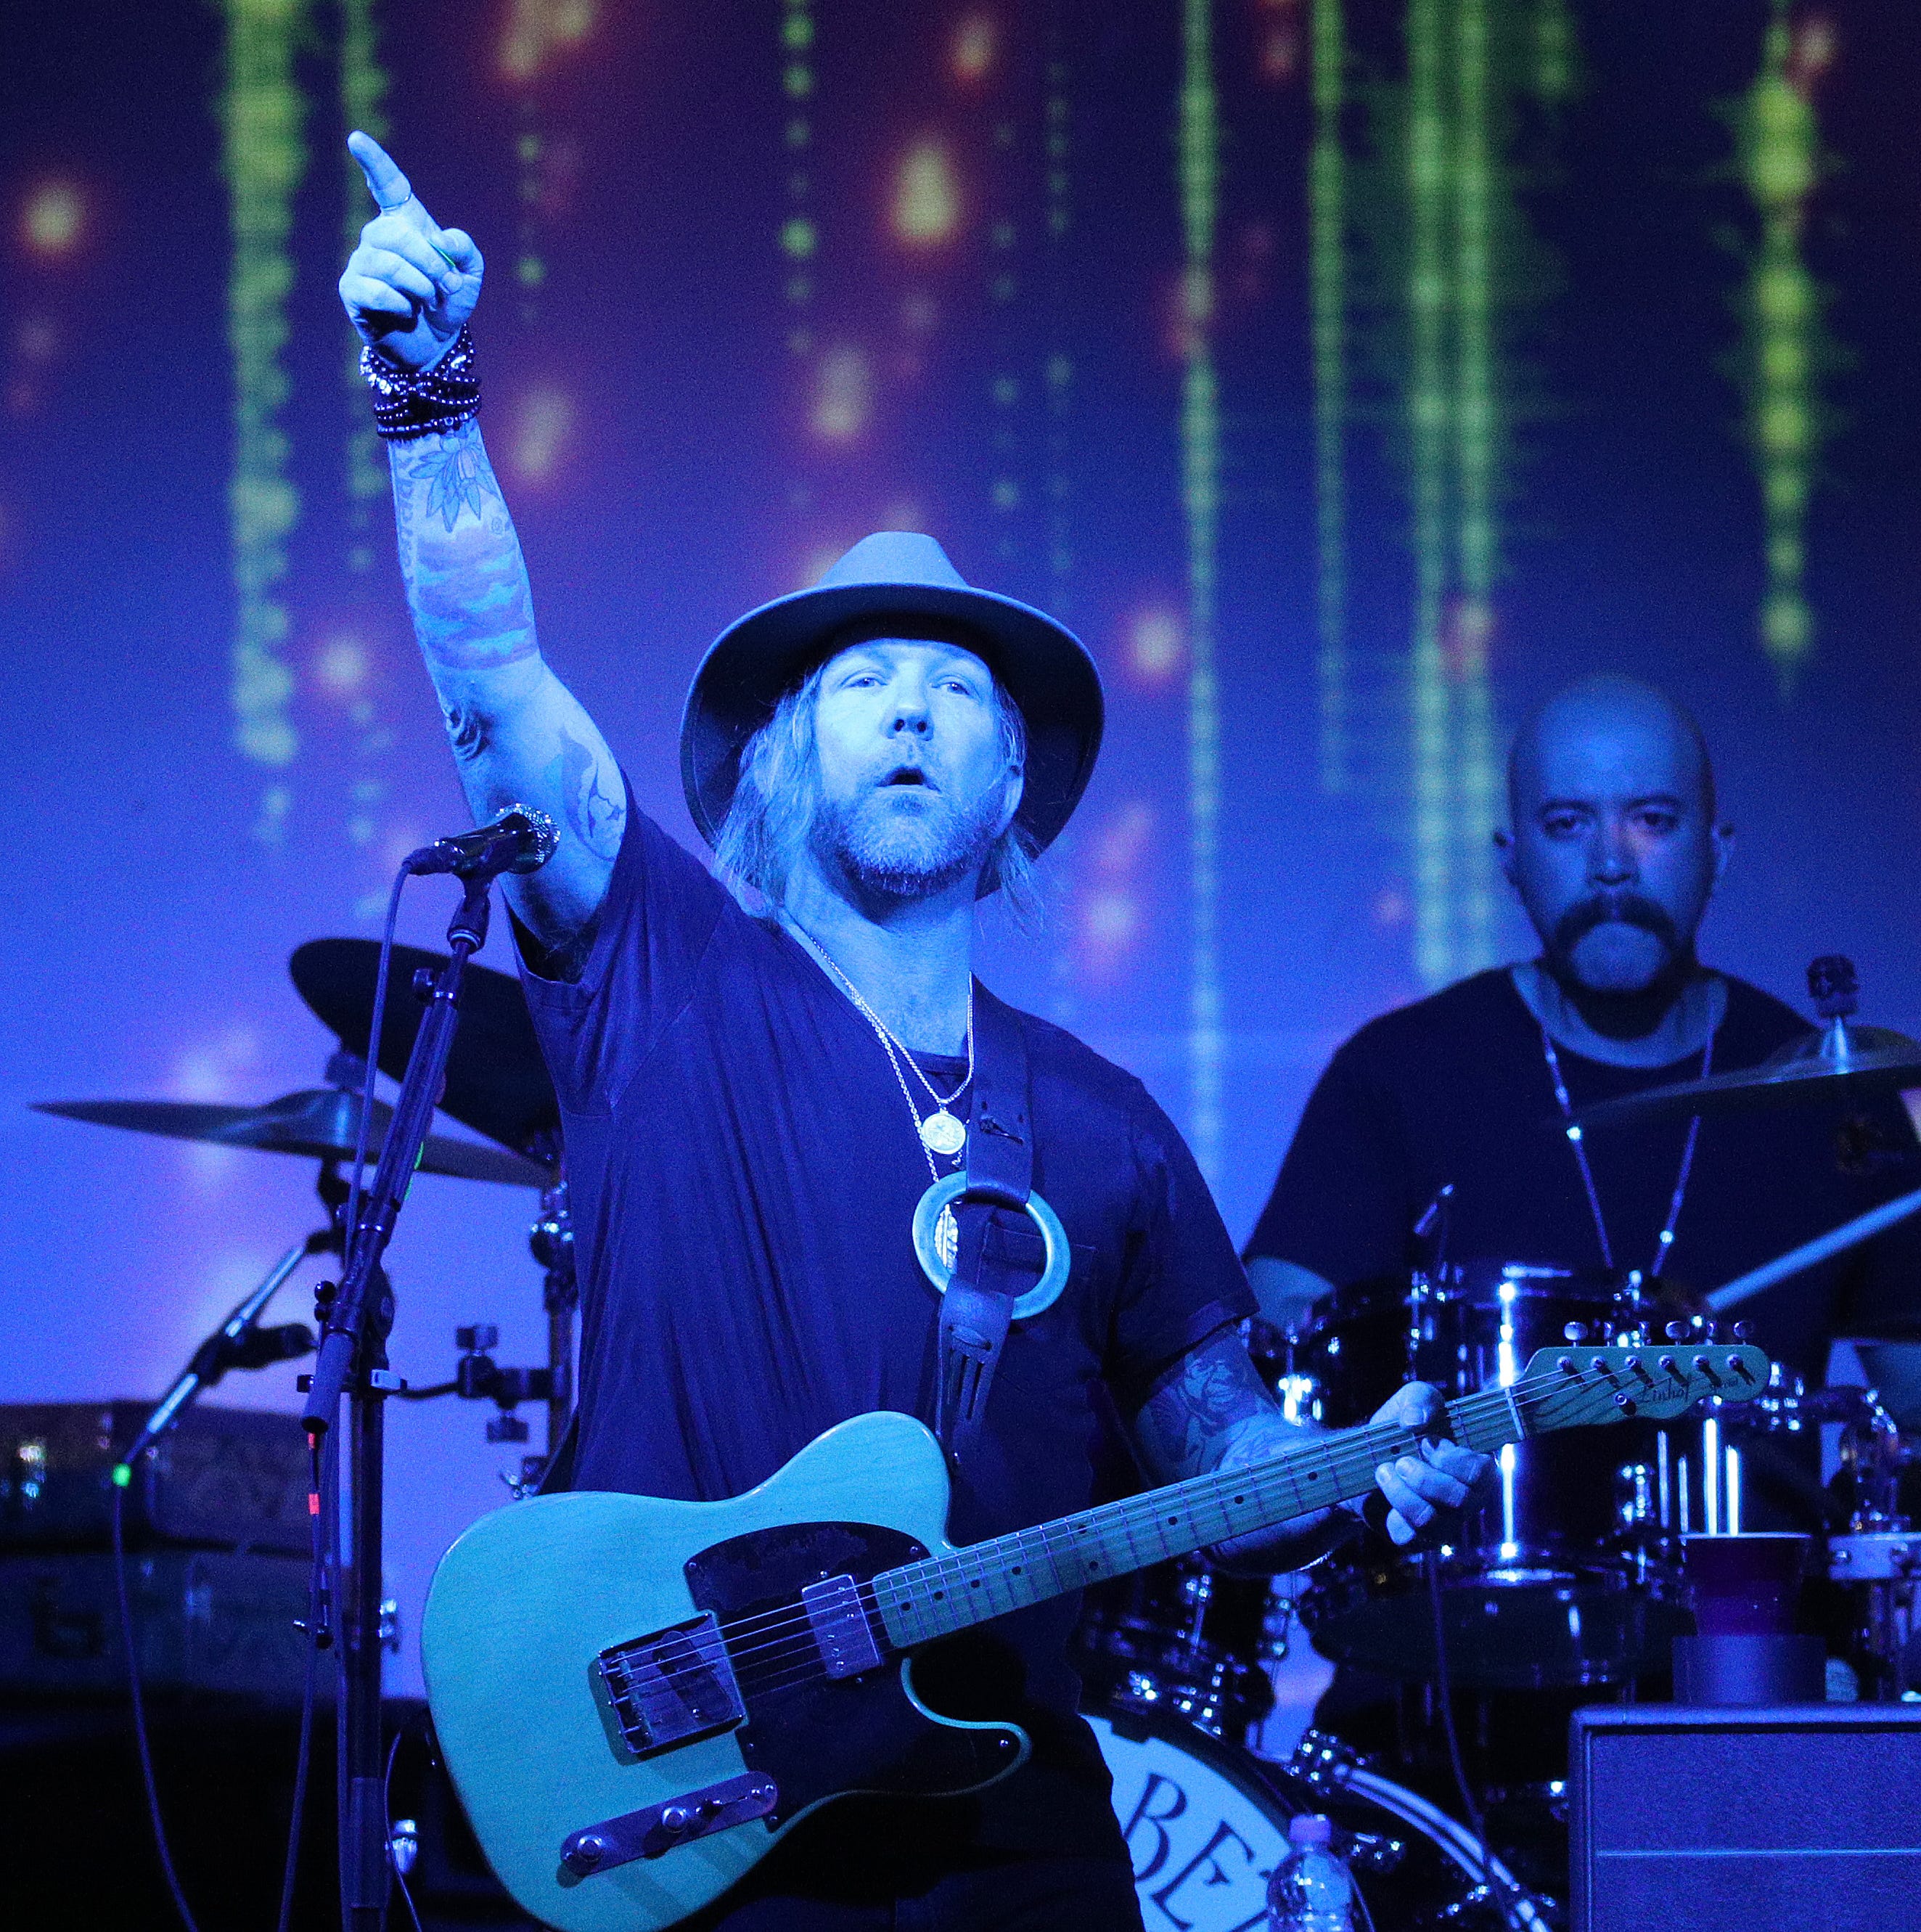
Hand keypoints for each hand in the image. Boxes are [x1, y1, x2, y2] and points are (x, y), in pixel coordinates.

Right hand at [338, 132, 483, 371]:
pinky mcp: (352, 290)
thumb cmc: (448, 301)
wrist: (434, 342)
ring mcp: (361, 262)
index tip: (356, 138)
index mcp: (405, 223)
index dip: (374, 162)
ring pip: (386, 263)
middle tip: (448, 285)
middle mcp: (378, 237)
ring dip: (420, 286)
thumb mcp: (470, 275)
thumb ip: (466, 250)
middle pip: (395, 234)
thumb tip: (441, 239)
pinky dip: (401, 304)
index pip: (387, 185)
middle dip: (430, 262)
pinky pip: (375, 291)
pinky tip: (408, 312)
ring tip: (430, 300)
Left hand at [1365, 1382, 1494, 1547]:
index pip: (1481, 1472)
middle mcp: (1468, 1500)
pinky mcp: (1416, 1538)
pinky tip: (1384, 1490)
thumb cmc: (1401, 1428)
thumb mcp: (1412, 1400)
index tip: (1426, 1442)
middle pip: (1459, 1499)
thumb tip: (1416, 1421)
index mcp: (1477, 1469)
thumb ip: (1421, 1399)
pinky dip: (1390, 1509)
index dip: (1451, 1458)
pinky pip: (1408, 1535)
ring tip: (1385, 1471)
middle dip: (1424, 1477)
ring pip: (1431, 1521)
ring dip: (1402, 1492)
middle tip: (1402, 1460)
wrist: (1364, 1455)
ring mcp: (1445, 1524)